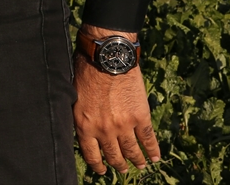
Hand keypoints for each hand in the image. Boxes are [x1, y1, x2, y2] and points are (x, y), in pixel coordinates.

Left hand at [73, 24, 160, 174]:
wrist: (108, 57)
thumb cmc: (86, 70)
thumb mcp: (73, 96)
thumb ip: (80, 114)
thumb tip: (83, 124)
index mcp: (84, 126)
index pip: (91, 154)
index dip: (98, 165)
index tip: (102, 170)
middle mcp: (104, 130)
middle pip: (113, 155)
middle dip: (118, 164)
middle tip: (122, 169)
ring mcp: (124, 126)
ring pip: (131, 150)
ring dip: (136, 160)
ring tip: (140, 165)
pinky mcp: (140, 117)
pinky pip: (148, 139)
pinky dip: (153, 150)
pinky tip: (155, 157)